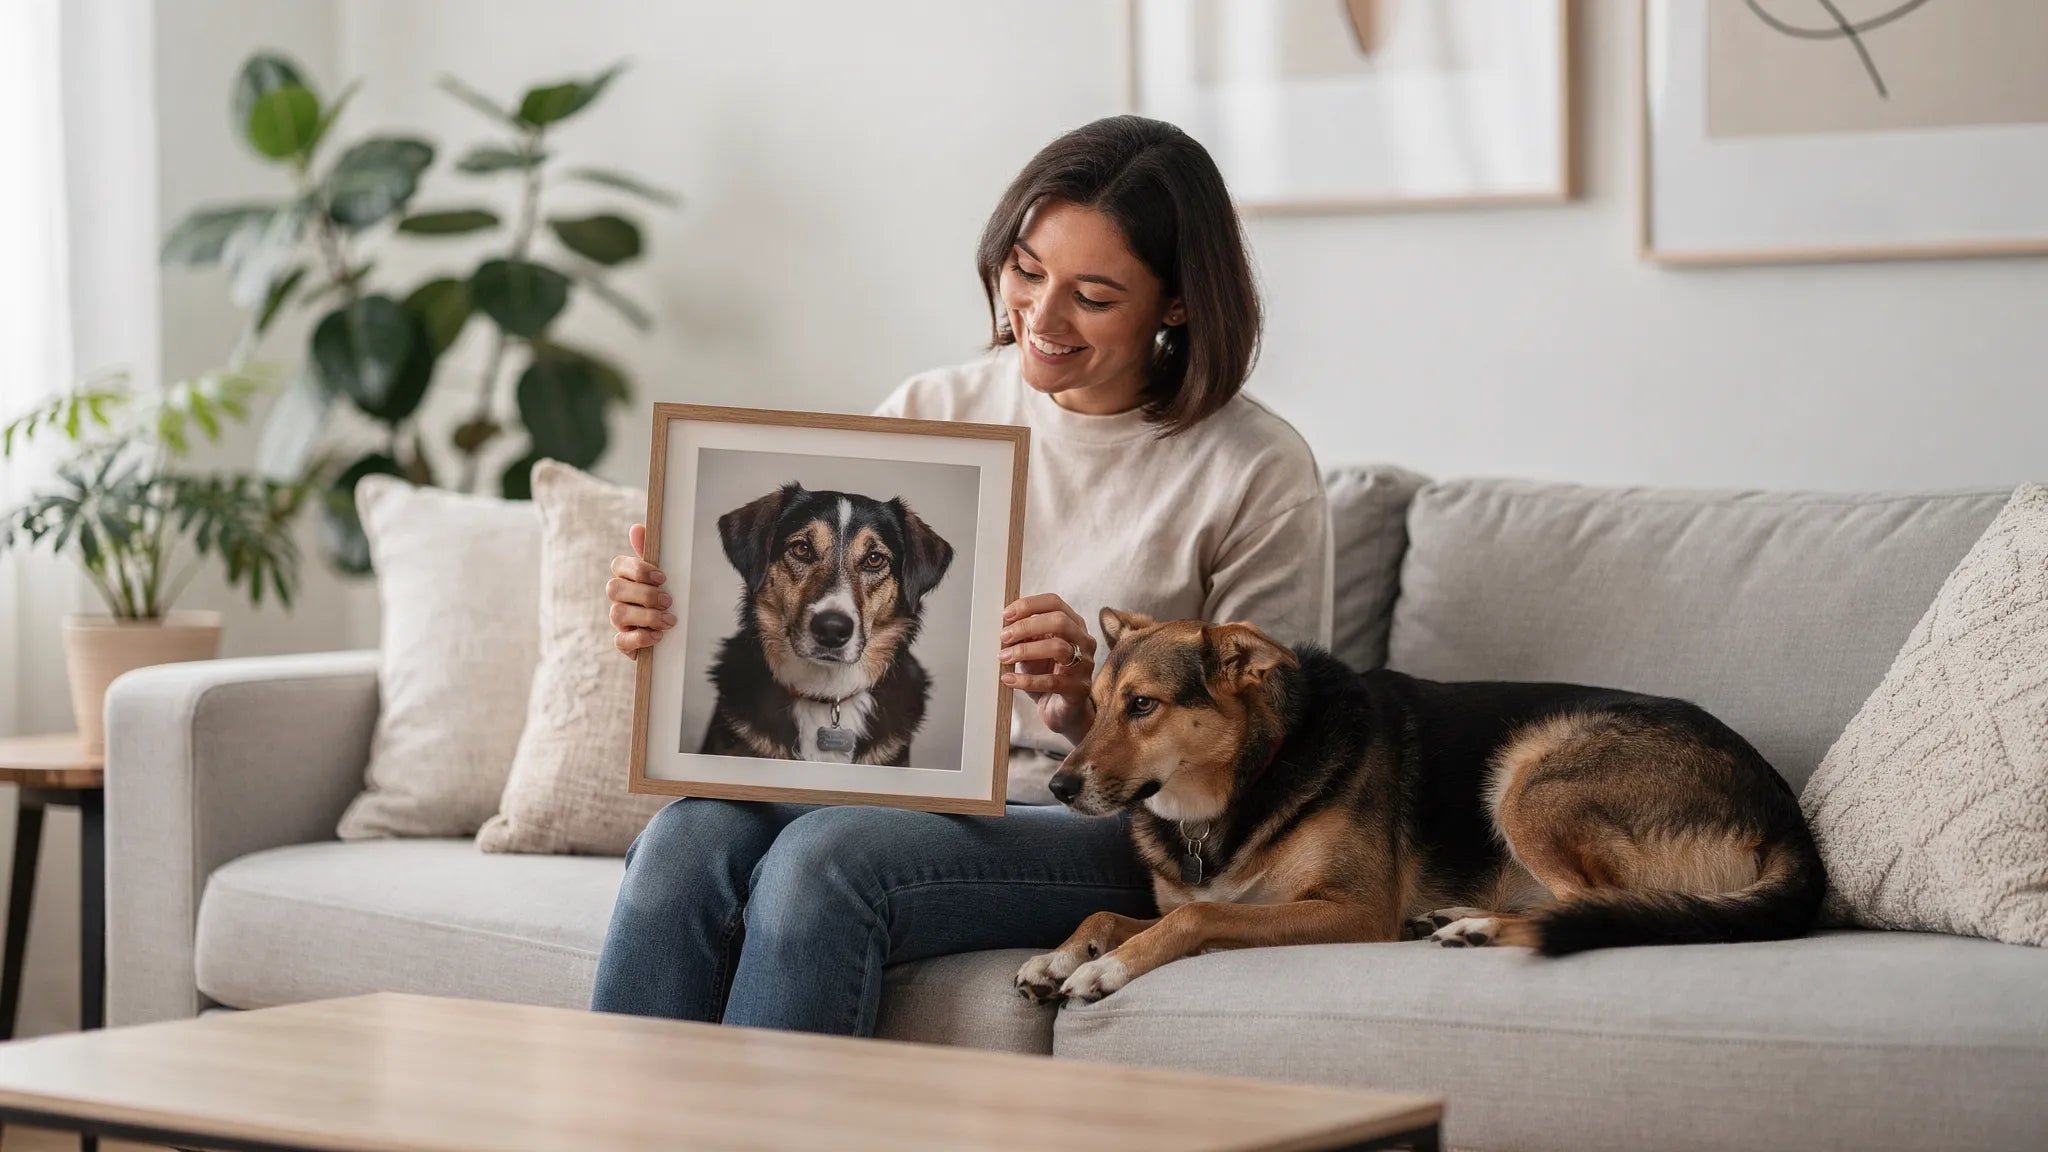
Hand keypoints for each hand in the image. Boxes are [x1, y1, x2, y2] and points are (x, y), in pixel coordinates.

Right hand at [609, 523, 674, 656]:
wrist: (683, 629)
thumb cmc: (671, 594)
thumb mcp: (667, 573)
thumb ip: (652, 552)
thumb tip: (637, 528)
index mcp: (627, 576)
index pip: (618, 565)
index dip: (638, 570)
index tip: (663, 577)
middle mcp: (619, 597)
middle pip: (614, 589)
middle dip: (643, 595)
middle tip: (668, 601)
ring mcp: (619, 620)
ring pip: (616, 614)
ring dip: (646, 617)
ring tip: (669, 620)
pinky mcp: (625, 642)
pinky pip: (620, 641)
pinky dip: (640, 638)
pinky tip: (658, 636)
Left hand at [998, 593, 1096, 744]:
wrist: (1062, 711)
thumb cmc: (1048, 674)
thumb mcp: (1034, 651)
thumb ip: (1025, 636)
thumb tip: (1005, 626)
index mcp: (1074, 625)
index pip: (1054, 603)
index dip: (1029, 605)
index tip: (1006, 614)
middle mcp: (1084, 641)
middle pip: (1059, 621)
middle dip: (1026, 626)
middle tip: (1003, 636)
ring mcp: (1084, 665)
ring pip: (1058, 648)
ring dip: (1025, 651)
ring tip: (1004, 657)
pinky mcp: (1078, 688)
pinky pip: (1051, 681)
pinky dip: (1026, 680)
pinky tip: (1009, 680)